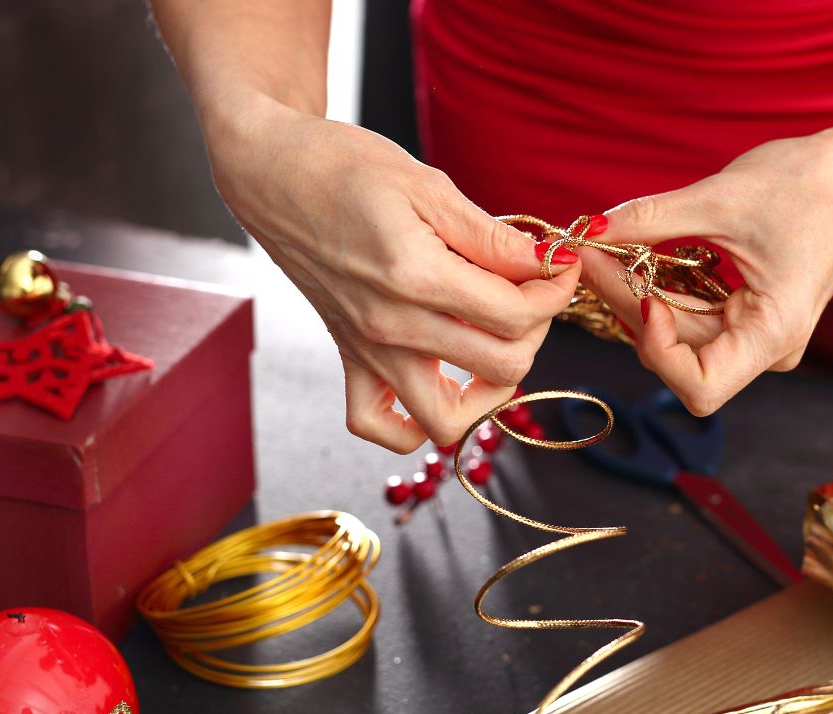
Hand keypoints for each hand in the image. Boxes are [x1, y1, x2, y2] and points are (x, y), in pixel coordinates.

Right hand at [203, 97, 579, 451]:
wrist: (273, 174)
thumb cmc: (345, 168)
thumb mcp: (430, 187)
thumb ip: (493, 238)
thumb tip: (546, 265)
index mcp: (416, 277)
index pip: (516, 315)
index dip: (554, 291)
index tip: (559, 265)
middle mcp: (391, 326)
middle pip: (501, 366)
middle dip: (536, 329)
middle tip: (532, 291)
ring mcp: (367, 349)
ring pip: (447, 420)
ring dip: (488, 393)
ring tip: (496, 345)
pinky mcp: (348, 356)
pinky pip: (376, 424)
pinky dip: (410, 426)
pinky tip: (438, 385)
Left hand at [579, 125, 832, 415]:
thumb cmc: (808, 182)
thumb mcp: (720, 198)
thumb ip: (650, 220)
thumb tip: (589, 230)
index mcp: (774, 334)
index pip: (698, 387)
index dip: (657, 349)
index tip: (639, 292)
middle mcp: (768, 348)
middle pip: (679, 355)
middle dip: (630, 305)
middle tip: (588, 253)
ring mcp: (759, 336)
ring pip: (680, 337)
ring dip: (640, 296)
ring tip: (605, 249)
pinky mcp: (750, 317)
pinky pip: (694, 317)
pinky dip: (663, 290)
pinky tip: (637, 257)